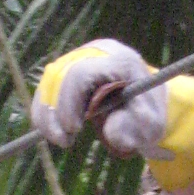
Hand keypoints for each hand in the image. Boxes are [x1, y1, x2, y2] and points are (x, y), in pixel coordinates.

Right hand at [31, 39, 164, 154]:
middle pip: (58, 75)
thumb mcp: (149, 126)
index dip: (70, 102)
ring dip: (47, 116)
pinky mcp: (68, 69)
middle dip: (55, 113)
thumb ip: (133, 128)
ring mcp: (79, 58)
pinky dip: (44, 113)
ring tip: (62, 139)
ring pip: (48, 82)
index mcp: (119, 60)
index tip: (74, 130)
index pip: (81, 73)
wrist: (144, 104)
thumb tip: (110, 130)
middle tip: (64, 141)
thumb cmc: (146, 115)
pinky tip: (56, 131)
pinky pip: (45, 90)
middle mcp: (96, 53)